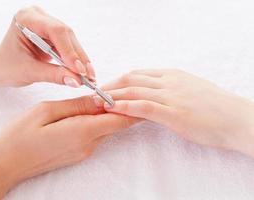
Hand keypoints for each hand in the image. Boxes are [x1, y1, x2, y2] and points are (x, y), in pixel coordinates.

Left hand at [0, 6, 94, 85]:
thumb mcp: (29, 72)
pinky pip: (70, 46)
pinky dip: (77, 60)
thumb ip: (53, 75)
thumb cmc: (7, 66)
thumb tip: (76, 81)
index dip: (70, 52)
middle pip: (67, 35)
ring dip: (81, 60)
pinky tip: (84, 72)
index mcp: (26, 18)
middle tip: (89, 78)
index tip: (80, 71)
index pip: (56, 31)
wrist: (0, 65)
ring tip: (89, 78)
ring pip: (72, 41)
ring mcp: (47, 24)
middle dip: (79, 58)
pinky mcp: (54, 34)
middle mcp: (39, 17)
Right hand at [0, 96, 136, 198]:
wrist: (7, 164)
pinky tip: (96, 109)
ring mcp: (85, 150)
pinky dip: (101, 120)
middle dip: (125, 106)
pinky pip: (97, 134)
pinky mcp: (79, 152)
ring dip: (113, 112)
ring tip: (114, 93)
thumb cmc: (20, 135)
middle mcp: (89, 144)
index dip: (134, 106)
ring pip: (107, 128)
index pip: (120, 118)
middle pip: (117, 123)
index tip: (145, 94)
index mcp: (83, 131)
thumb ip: (77, 105)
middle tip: (130, 87)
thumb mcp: (46, 111)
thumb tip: (101, 98)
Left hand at [93, 69, 253, 156]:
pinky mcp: (174, 113)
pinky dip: (126, 106)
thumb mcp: (189, 90)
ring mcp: (171, 96)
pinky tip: (112, 109)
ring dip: (111, 96)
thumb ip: (170, 89)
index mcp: (171, 75)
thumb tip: (152, 93)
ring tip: (95, 102)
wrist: (236, 118)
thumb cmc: (214, 106)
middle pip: (131, 80)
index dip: (117, 80)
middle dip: (109, 86)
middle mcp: (169, 82)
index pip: (137, 74)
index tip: (104, 88)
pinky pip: (145, 106)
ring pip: (134, 91)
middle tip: (92, 95)